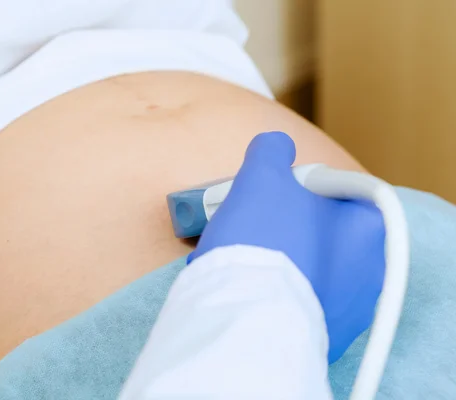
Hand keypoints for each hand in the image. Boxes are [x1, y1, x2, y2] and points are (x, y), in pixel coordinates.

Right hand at [188, 131, 385, 362]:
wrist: (246, 319)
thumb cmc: (262, 240)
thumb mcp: (262, 176)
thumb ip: (272, 149)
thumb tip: (276, 146)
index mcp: (367, 226)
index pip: (328, 192)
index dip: (292, 189)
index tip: (266, 198)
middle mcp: (370, 270)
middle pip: (314, 232)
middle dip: (278, 227)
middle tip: (247, 228)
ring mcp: (350, 309)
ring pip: (302, 269)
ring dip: (271, 260)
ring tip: (236, 260)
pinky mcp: (326, 338)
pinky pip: (295, 302)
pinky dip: (273, 293)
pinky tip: (244, 288)